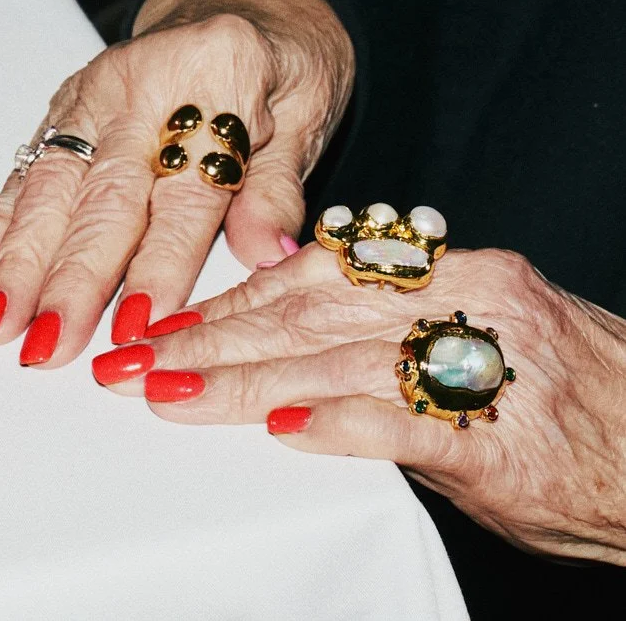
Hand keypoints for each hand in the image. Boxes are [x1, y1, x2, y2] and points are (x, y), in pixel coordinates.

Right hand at [0, 0, 353, 367]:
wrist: (243, 5)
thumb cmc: (280, 68)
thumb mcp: (309, 115)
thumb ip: (280, 186)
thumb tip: (269, 252)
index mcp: (217, 77)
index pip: (186, 190)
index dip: (161, 263)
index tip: (140, 326)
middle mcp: (142, 83)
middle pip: (102, 195)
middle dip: (68, 279)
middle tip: (46, 345)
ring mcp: (93, 95)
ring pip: (50, 187)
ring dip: (19, 262)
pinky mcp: (62, 109)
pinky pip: (25, 171)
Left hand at [99, 243, 625, 564]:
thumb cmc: (575, 401)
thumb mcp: (486, 334)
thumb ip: (394, 324)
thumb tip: (292, 332)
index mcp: (459, 270)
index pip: (317, 275)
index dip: (230, 298)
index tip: (164, 319)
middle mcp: (468, 303)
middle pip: (307, 314)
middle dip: (208, 339)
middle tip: (134, 360)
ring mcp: (484, 367)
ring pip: (333, 362)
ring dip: (239, 382)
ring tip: (168, 395)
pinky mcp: (498, 441)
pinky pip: (400, 424)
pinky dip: (333, 424)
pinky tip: (276, 430)